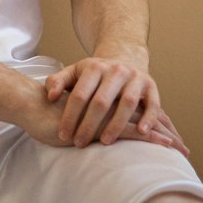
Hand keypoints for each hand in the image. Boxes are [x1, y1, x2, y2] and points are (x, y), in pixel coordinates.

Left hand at [43, 57, 188, 155]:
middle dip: (89, 125)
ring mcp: (135, 77)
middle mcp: (116, 71)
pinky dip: (149, 118)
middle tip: (79, 143)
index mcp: (94, 67)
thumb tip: (50, 96)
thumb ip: (58, 82)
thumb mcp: (74, 73)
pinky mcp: (151, 86)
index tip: (63, 135)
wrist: (124, 59)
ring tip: (104, 142)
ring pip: (127, 102)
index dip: (70, 116)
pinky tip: (141, 132)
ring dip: (116, 124)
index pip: (80, 94)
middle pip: (102, 101)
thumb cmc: (94, 75)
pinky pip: (152, 103)